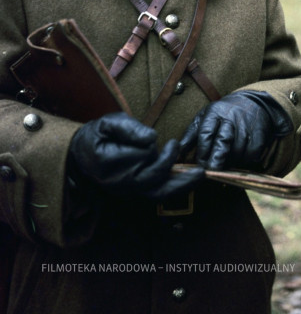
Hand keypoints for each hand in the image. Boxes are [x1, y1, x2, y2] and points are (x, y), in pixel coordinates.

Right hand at [68, 112, 203, 198]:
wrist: (84, 155)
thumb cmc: (98, 136)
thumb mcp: (109, 124)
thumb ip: (129, 128)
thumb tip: (152, 138)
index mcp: (109, 164)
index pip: (138, 159)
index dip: (149, 148)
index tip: (159, 138)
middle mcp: (119, 182)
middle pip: (151, 179)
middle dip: (170, 166)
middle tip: (182, 151)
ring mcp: (128, 190)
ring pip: (157, 193)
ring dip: (180, 185)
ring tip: (200, 175)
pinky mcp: (137, 192)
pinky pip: (158, 194)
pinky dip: (176, 188)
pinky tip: (191, 180)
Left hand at [179, 91, 286, 170]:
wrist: (253, 103)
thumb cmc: (223, 114)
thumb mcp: (204, 117)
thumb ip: (190, 136)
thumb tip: (176, 155)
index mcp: (214, 113)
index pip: (206, 133)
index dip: (202, 151)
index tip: (200, 164)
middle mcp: (231, 118)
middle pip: (223, 141)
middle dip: (217, 159)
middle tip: (212, 171)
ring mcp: (246, 126)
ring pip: (237, 151)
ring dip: (231, 162)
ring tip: (226, 165)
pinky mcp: (259, 134)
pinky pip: (251, 154)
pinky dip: (245, 161)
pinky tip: (240, 160)